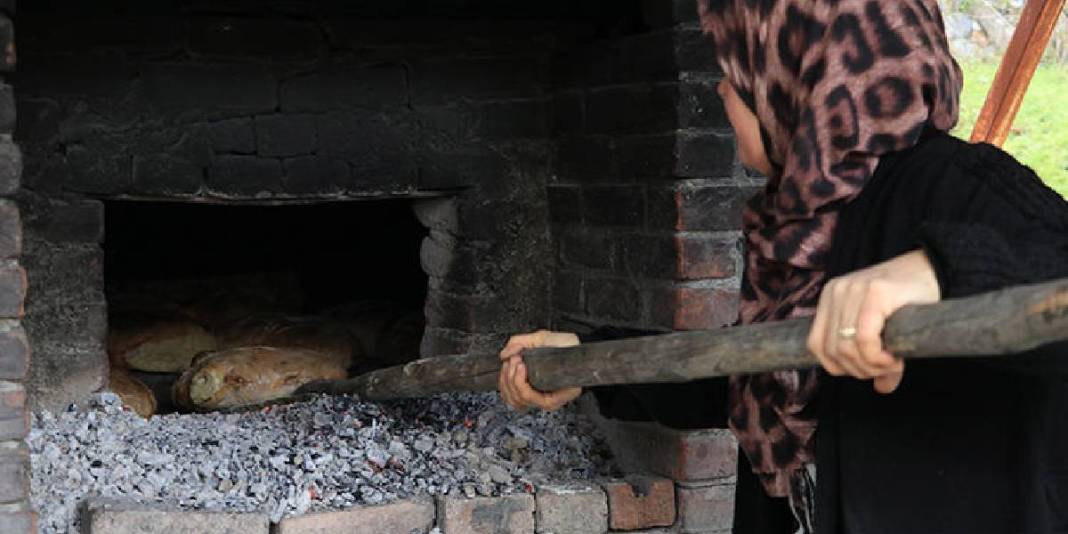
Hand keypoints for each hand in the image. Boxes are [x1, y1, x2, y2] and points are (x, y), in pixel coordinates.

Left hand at [498, 330, 581, 410]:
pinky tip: (509, 369)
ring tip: (512, 361)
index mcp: (561, 392)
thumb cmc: (566, 345)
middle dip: (511, 377)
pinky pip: (512, 397)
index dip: (520, 382)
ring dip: (506, 380)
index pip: (532, 398)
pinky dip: (505, 383)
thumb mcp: (549, 338)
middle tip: (515, 358)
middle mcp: (550, 399)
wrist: (570, 346)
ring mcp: (540, 398)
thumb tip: (505, 354)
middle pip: (519, 399)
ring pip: (513, 400)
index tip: (521, 364)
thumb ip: (523, 342)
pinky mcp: (532, 393)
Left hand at [807, 249, 940, 393]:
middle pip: (833, 350)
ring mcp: (853, 289)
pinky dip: (877, 357)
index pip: (817, 345)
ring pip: (846, 348)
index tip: (867, 369)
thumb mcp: (883, 329)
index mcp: (829, 298)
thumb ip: (874, 356)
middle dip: (860, 370)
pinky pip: (864, 338)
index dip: (840, 367)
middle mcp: (836, 291)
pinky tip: (894, 358)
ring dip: (871, 366)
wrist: (934, 269)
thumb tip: (882, 389)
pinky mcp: (875, 292)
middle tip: (885, 369)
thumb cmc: (908, 300)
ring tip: (892, 363)